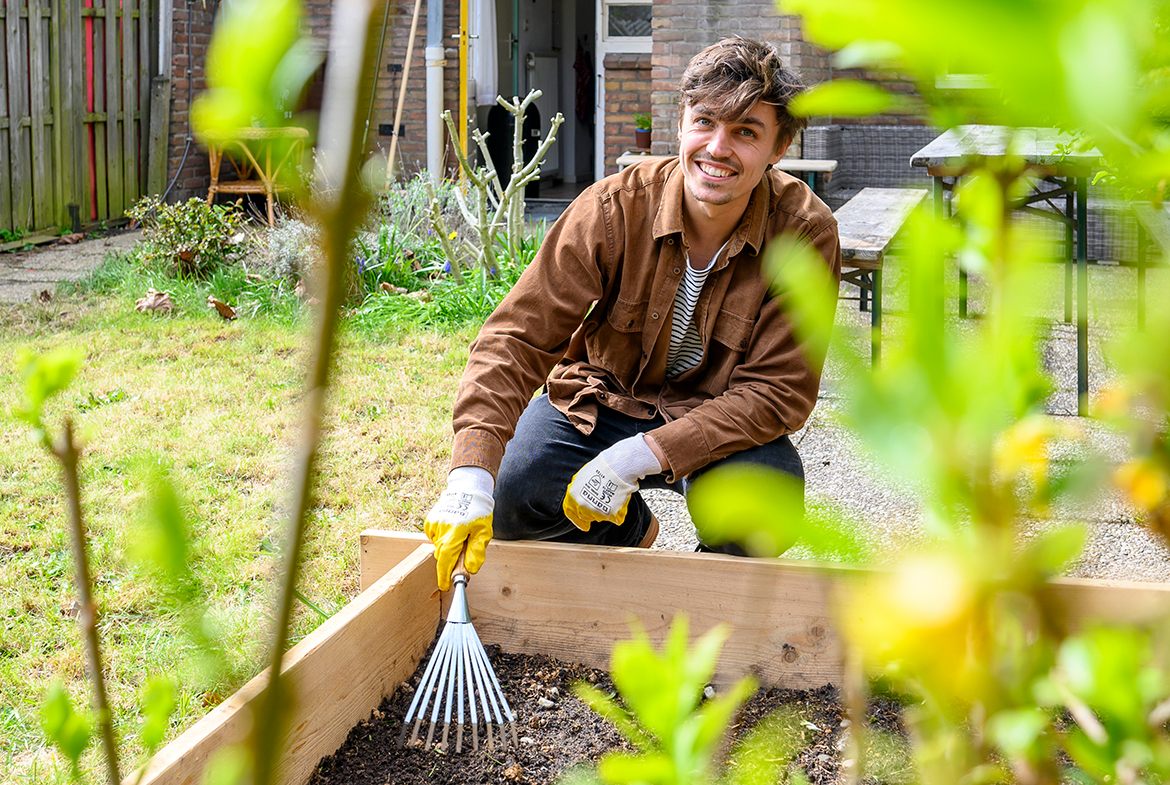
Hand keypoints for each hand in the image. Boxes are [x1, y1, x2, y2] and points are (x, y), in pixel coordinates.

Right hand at [424, 467, 493, 590]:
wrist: (468, 489)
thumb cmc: (479, 511)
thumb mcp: (484, 532)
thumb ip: (477, 551)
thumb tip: (470, 569)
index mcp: (456, 531)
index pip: (446, 559)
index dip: (444, 575)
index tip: (445, 586)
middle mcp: (442, 527)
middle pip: (442, 555)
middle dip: (451, 561)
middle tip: (464, 553)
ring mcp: (434, 523)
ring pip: (439, 547)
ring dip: (448, 548)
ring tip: (461, 536)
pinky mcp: (429, 520)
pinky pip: (435, 538)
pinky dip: (442, 539)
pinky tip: (453, 529)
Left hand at [563, 435, 661, 531]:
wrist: (619, 466)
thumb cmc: (602, 468)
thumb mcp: (582, 477)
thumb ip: (578, 491)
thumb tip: (578, 498)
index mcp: (573, 495)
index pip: (570, 512)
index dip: (576, 520)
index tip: (584, 526)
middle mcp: (582, 505)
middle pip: (586, 516)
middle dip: (593, 512)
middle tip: (602, 503)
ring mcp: (595, 511)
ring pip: (600, 517)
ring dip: (606, 510)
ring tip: (612, 496)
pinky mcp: (610, 514)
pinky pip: (616, 518)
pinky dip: (619, 512)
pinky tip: (620, 500)